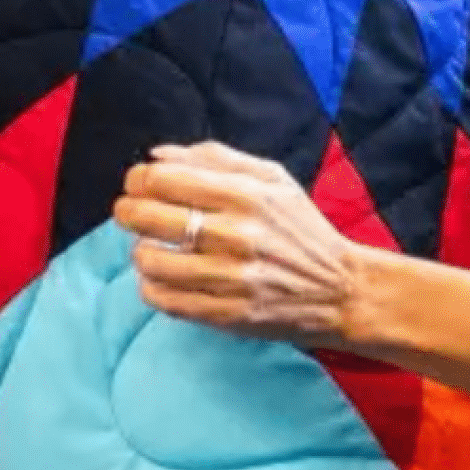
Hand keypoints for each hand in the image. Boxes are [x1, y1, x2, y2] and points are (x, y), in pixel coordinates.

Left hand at [112, 142, 363, 346]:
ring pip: (149, 260)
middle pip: (146, 216)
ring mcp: (230, 278)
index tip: (139, 184)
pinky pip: (162, 299)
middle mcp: (236, 235)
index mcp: (245, 194)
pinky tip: (164, 277)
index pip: (162, 178)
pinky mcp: (226, 314)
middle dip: (127, 211)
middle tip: (130, 214)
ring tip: (153, 247)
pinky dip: (151, 286)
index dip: (138, 179)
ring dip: (141, 251)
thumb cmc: (300, 229)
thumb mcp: (271, 179)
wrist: (342, 291)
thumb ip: (213, 158)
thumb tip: (157, 155)